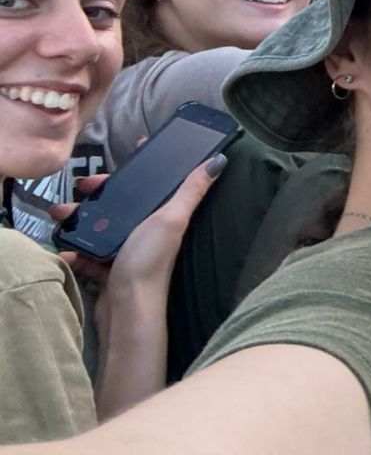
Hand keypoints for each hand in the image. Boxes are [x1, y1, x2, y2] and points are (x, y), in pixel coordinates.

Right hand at [55, 156, 224, 305]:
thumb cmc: (149, 259)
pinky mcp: (108, 270)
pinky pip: (88, 255)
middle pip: (120, 205)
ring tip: (58, 215)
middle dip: (98, 194)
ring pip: (99, 227)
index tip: (125, 155)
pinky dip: (76, 252)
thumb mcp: (171, 219)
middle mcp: (147, 232)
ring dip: (78, 219)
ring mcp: (126, 251)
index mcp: (164, 216)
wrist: (126, 309)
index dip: (140, 170)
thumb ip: (191, 191)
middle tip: (79, 188)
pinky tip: (66, 251)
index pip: (154, 185)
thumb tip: (218, 161)